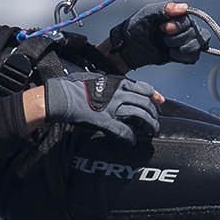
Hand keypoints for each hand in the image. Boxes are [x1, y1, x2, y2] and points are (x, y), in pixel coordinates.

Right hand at [39, 73, 162, 143]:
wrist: (59, 96)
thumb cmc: (72, 86)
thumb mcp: (94, 78)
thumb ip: (108, 83)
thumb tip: (116, 86)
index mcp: (117, 82)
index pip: (144, 88)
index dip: (154, 96)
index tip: (160, 101)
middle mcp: (118, 94)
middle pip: (145, 104)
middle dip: (154, 114)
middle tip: (156, 122)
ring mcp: (112, 108)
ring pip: (140, 117)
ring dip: (148, 126)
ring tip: (151, 132)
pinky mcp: (105, 122)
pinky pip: (124, 131)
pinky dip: (131, 138)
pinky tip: (133, 142)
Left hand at [107, 1, 209, 68]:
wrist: (128, 47)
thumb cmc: (136, 27)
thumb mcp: (148, 13)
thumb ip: (165, 8)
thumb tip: (184, 7)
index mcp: (177, 15)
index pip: (190, 21)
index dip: (179, 26)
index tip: (164, 28)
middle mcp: (184, 27)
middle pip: (197, 34)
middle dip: (179, 38)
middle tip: (163, 38)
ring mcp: (184, 41)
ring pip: (199, 46)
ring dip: (183, 48)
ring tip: (168, 47)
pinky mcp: (182, 54)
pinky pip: (193, 57)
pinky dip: (183, 57)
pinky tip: (171, 54)